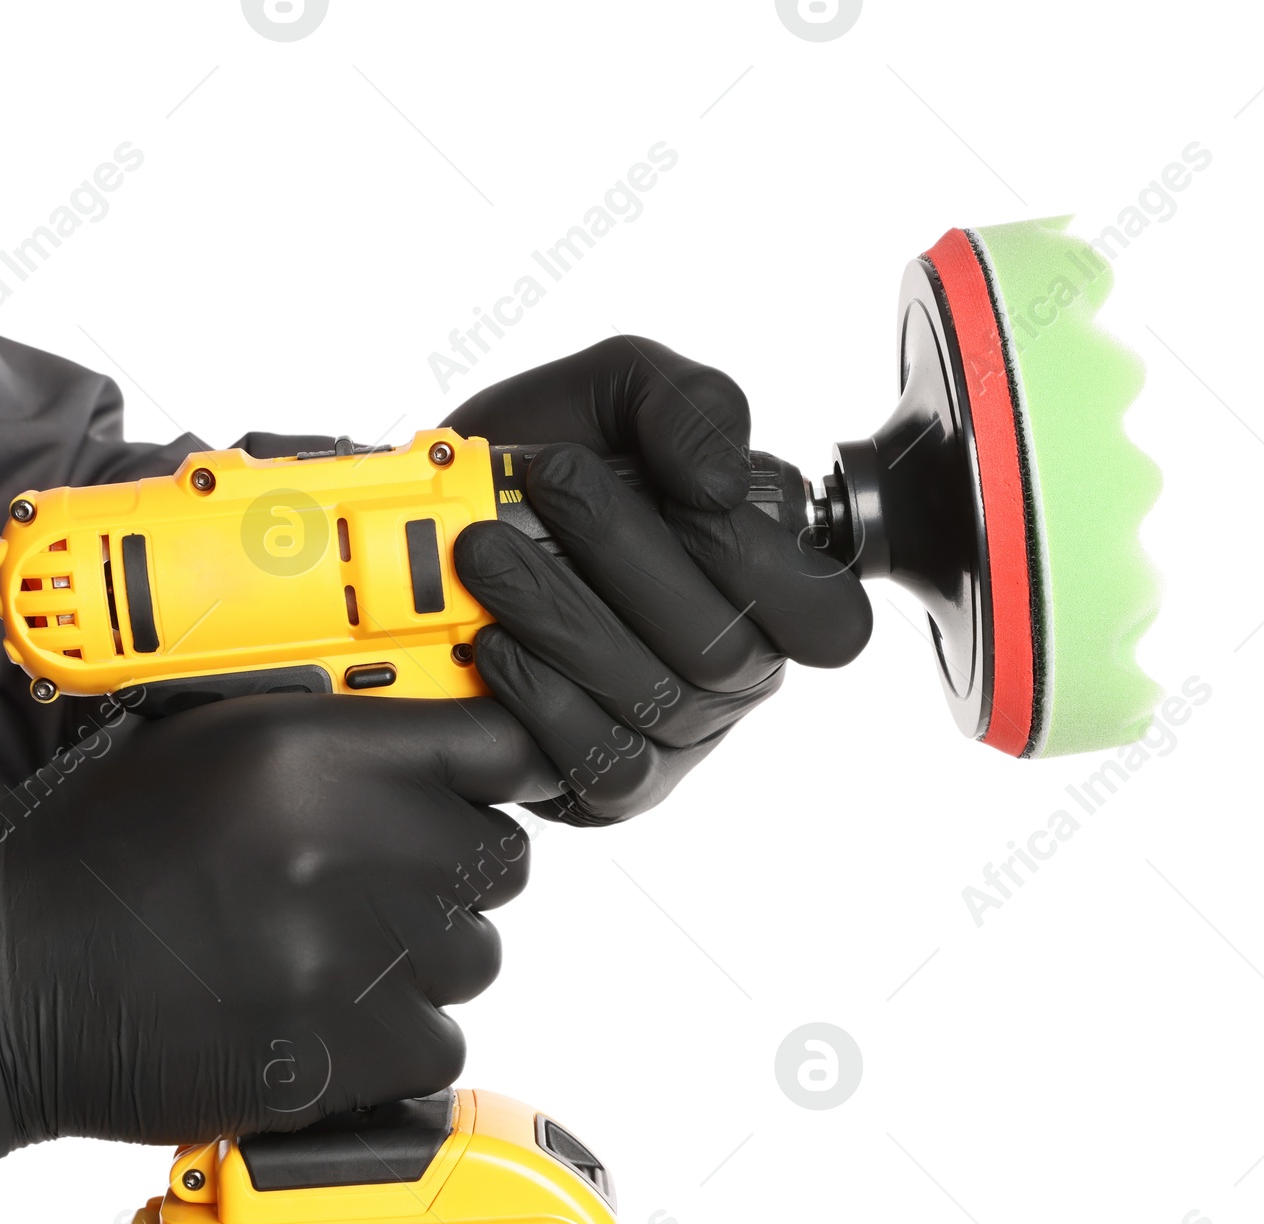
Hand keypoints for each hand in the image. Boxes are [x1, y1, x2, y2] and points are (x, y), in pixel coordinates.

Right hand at [0, 693, 556, 1158]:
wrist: (0, 984)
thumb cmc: (90, 856)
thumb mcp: (190, 739)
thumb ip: (319, 726)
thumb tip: (426, 730)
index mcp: (309, 752)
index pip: (497, 747)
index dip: (504, 772)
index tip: (492, 790)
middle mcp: (344, 846)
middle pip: (499, 860)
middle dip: (455, 872)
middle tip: (383, 885)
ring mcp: (345, 959)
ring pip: (473, 958)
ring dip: (425, 959)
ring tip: (332, 956)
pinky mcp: (337, 1056)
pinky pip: (435, 1044)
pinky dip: (396, 1041)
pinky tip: (320, 1019)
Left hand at [445, 336, 871, 825]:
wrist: (433, 523)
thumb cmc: (544, 465)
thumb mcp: (620, 392)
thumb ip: (689, 403)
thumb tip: (722, 485)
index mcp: (766, 595)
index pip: (830, 621)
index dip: (769, 565)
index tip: (689, 497)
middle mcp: (733, 677)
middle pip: (725, 651)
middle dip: (630, 557)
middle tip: (553, 482)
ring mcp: (675, 740)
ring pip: (652, 698)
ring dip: (561, 613)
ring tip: (485, 550)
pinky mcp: (609, 790)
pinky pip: (598, 760)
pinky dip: (540, 695)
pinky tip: (494, 640)